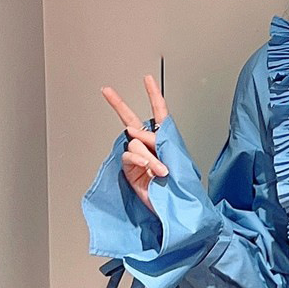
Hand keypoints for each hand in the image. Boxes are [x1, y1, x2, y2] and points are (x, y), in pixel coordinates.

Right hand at [100, 74, 169, 213]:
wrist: (176, 208)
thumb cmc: (181, 185)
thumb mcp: (174, 157)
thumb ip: (156, 140)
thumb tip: (134, 131)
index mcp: (165, 139)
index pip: (159, 112)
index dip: (153, 94)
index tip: (147, 78)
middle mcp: (148, 145)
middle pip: (132, 120)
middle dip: (118, 104)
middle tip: (107, 90)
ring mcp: (138, 157)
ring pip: (136, 143)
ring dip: (150, 156)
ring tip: (161, 170)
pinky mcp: (130, 170)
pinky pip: (130, 157)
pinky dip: (140, 161)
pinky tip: (148, 169)